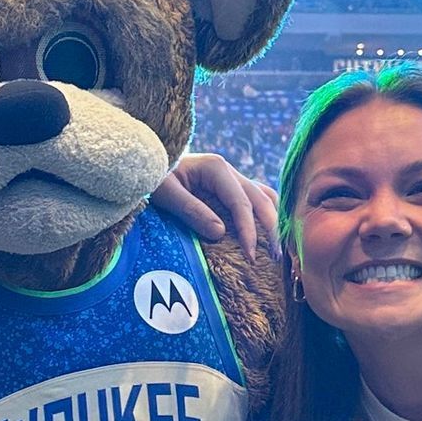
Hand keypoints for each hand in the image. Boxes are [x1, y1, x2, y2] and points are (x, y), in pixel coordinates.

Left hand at [152, 153, 278, 258]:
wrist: (145, 162)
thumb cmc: (152, 177)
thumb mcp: (165, 193)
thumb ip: (191, 211)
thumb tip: (221, 233)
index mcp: (215, 168)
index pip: (242, 203)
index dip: (249, 231)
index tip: (251, 256)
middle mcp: (228, 170)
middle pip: (261, 199)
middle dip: (271, 229)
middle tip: (275, 258)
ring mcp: (230, 178)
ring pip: (264, 196)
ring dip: (273, 221)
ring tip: (276, 249)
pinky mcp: (228, 187)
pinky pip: (254, 199)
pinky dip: (263, 216)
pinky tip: (266, 236)